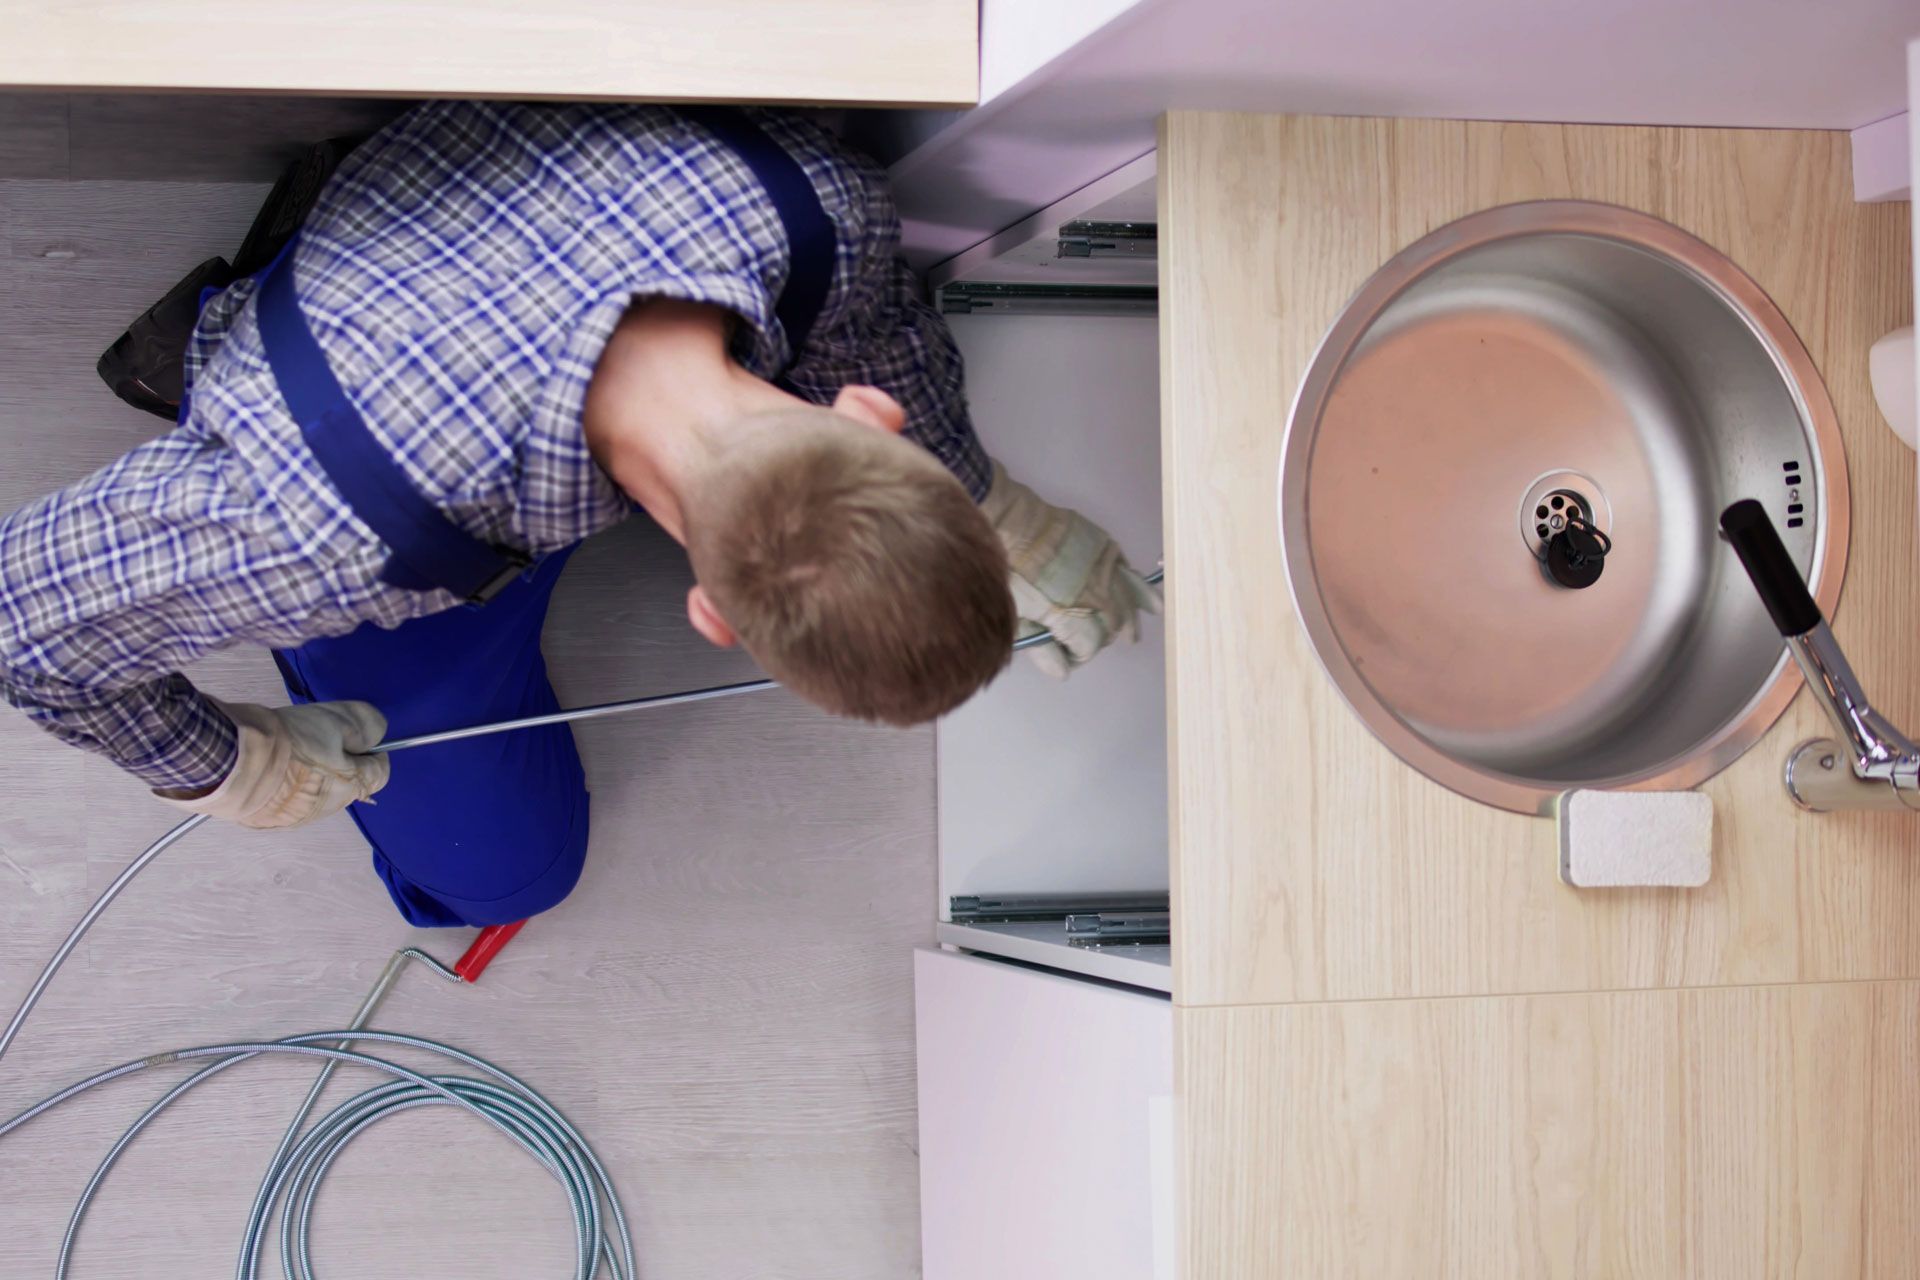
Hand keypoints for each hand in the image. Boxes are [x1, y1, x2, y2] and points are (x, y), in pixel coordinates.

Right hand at [157, 699, 389, 828]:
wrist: (226, 761)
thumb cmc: (287, 740)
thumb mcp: (335, 720)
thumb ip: (365, 727)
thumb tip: (376, 739)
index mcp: (349, 787)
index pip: (380, 773)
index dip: (372, 752)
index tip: (356, 738)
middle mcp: (327, 810)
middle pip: (346, 785)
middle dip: (338, 763)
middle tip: (314, 740)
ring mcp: (295, 819)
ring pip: (315, 794)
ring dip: (310, 777)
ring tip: (286, 753)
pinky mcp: (266, 822)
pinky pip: (285, 804)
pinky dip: (283, 788)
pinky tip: (267, 770)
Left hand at [980, 462, 1160, 678]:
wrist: (1010, 522)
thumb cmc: (1007, 573)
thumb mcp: (1015, 617)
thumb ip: (1041, 647)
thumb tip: (1064, 673)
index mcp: (1072, 616)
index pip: (1088, 647)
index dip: (1078, 656)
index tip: (1065, 656)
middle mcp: (1097, 595)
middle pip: (1110, 627)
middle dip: (1100, 640)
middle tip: (1085, 644)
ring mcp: (1105, 569)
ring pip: (1126, 603)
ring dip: (1129, 621)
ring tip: (1132, 638)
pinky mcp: (1106, 548)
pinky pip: (1130, 574)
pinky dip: (1141, 591)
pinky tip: (1152, 604)